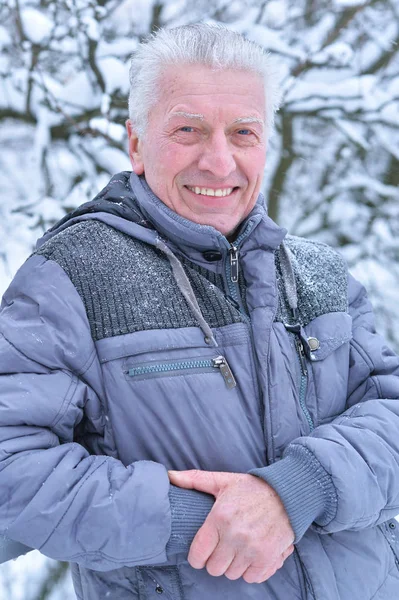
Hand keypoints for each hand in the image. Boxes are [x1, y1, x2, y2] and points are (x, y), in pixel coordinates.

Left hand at [168, 470, 294, 583]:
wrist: (288, 493)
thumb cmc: (252, 488)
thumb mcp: (222, 481)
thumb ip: (194, 480)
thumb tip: (169, 476)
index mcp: (220, 518)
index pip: (198, 554)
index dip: (197, 556)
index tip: (202, 551)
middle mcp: (235, 536)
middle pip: (214, 569)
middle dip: (215, 560)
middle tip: (222, 547)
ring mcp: (252, 549)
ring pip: (232, 574)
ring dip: (233, 564)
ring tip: (238, 548)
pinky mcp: (268, 558)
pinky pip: (252, 578)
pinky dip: (251, 570)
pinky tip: (252, 555)